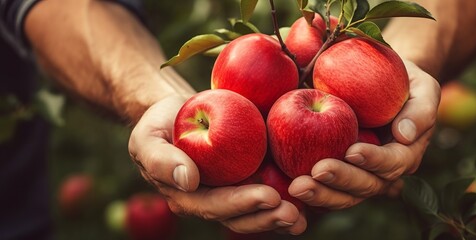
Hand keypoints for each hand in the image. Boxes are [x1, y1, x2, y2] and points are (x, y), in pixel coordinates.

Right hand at [128, 95, 305, 233]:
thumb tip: (188, 180)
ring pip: (255, 213)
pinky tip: (307, 200)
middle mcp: (211, 200)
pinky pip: (266, 194)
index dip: (241, 205)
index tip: (268, 197)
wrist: (178, 112)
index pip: (215, 206)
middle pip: (240, 217)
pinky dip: (286, 199)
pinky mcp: (246, 178)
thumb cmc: (160, 124)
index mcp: (188, 196)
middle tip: (292, 213)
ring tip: (301, 215)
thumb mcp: (147, 138)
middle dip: (265, 218)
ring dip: (277, 217)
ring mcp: (230, 191)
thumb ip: (161, 160)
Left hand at [288, 61, 440, 208]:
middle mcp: (380, 171)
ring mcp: (357, 174)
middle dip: (341, 181)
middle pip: (364, 186)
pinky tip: (286, 187)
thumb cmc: (404, 81)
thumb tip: (404, 135)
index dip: (374, 161)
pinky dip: (308, 189)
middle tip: (317, 172)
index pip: (392, 164)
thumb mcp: (422, 87)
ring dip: (320, 193)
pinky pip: (322, 186)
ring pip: (342, 194)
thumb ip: (420, 110)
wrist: (380, 82)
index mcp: (404, 153)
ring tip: (297, 187)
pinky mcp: (335, 171)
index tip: (352, 150)